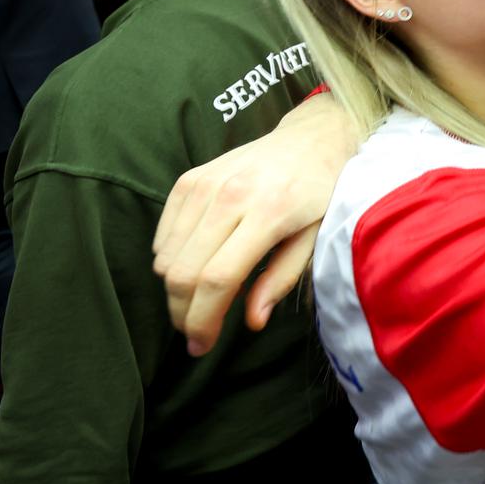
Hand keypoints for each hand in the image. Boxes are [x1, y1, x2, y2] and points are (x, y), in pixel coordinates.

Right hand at [152, 94, 356, 354]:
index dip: (204, 320)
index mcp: (268, 212)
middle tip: (197, 334)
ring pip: (166, 258)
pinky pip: (163, 236)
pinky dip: (171, 261)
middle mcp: (230, 195)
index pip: (218, 278)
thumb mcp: (316, 238)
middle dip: (183, 314)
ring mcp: (204, 184)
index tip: (202, 344)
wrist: (312, 138)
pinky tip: (198, 265)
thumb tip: (251, 322)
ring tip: (204, 299)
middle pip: (183, 273)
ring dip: (176, 291)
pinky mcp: (188, 179)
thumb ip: (281, 280)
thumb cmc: (321, 192)